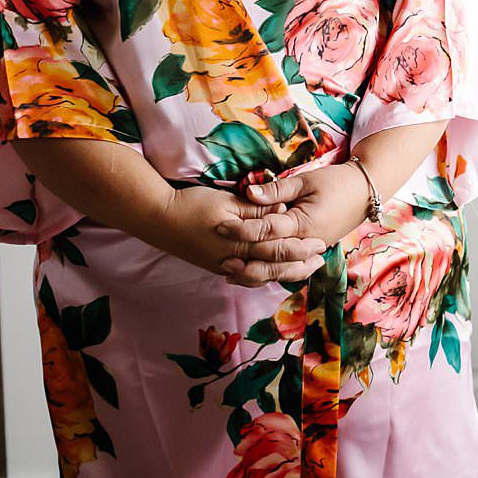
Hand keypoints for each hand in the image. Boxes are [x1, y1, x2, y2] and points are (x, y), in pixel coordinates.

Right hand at [153, 186, 324, 287]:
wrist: (156, 218)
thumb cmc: (192, 204)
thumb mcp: (229, 202)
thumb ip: (258, 210)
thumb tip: (283, 211)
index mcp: (240, 241)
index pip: (278, 248)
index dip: (301, 247)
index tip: (321, 243)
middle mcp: (233, 259)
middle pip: (273, 266)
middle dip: (299, 264)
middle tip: (319, 260)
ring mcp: (223, 266)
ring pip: (260, 275)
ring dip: (283, 272)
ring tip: (302, 269)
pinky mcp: (215, 266)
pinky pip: (245, 275)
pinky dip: (262, 275)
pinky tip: (271, 271)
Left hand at [220, 165, 375, 283]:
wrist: (366, 192)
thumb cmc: (336, 182)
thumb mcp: (306, 180)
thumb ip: (276, 190)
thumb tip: (248, 193)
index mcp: (305, 224)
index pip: (268, 230)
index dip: (243, 229)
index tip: (221, 226)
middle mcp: (307, 243)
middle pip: (272, 259)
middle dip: (244, 260)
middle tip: (219, 260)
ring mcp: (311, 251)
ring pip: (280, 271)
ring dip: (255, 274)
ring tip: (230, 272)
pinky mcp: (312, 252)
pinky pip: (289, 269)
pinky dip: (270, 273)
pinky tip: (251, 273)